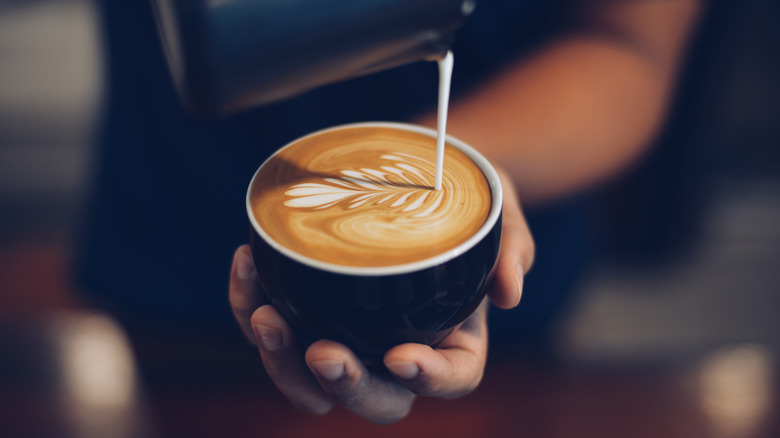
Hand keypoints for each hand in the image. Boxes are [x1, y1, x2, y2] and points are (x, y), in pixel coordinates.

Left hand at [229, 169, 533, 423]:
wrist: (420, 178)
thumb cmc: (465, 203)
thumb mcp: (501, 214)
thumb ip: (511, 248)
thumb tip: (510, 290)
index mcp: (454, 339)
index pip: (451, 378)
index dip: (428, 379)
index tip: (402, 356)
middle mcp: (399, 350)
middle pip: (375, 397)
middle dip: (344, 384)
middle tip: (322, 352)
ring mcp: (351, 335)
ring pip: (311, 381)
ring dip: (282, 362)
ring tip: (266, 316)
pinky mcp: (309, 310)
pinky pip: (275, 327)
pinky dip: (250, 304)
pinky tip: (246, 264)